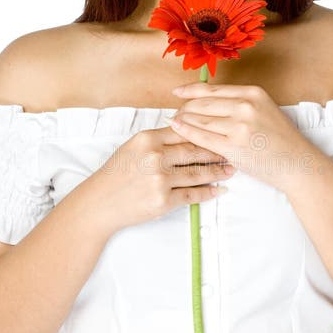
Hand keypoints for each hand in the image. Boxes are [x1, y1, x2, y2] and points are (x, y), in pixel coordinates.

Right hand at [90, 127, 235, 230]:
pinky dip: (208, 193)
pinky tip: (219, 190)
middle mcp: (155, 157)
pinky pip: (192, 195)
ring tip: (231, 170)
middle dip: (217, 151)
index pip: (183, 130)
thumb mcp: (132, 147)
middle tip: (234, 150)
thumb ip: (158, 138)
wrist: (99, 203)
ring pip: (197, 173)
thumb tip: (186, 129)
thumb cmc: (116, 174)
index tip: (220, 130)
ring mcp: (160, 179)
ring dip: (218, 172)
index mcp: (147, 139)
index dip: (204, 130)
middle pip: (194, 151)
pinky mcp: (163, 200)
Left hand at [170, 83, 317, 191]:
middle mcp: (246, 105)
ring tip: (173, 122)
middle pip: (203, 103)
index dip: (191, 90)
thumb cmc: (280, 140)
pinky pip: (202, 137)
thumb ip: (239, 103)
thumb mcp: (264, 110)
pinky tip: (177, 129)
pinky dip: (186, 132)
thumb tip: (207, 101)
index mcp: (253, 92)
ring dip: (183, 120)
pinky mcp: (234, 146)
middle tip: (175, 113)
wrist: (297, 163)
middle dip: (185, 108)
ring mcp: (240, 126)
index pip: (213, 89)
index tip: (178, 92)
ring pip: (200, 119)